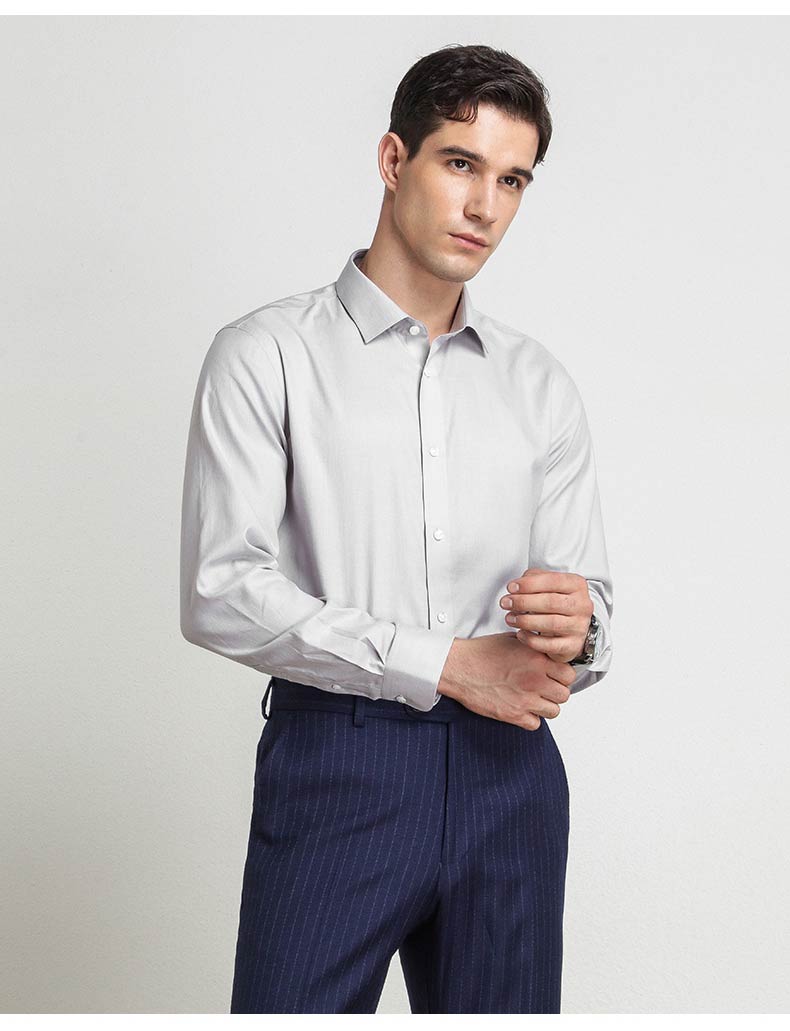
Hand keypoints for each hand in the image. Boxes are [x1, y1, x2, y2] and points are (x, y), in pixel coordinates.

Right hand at [437, 633, 576, 730]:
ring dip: (545, 706)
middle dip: (555, 692)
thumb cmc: (481, 653)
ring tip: (533, 700)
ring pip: (554, 711)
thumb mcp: (513, 640)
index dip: (562, 676)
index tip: (555, 676)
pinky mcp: (514, 715)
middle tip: (544, 689)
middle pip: (564, 695)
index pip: (569, 674)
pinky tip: (522, 709)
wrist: (459, 667)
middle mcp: (535, 680)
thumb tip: (546, 650)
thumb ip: (534, 647)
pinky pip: (535, 724)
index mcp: (537, 660)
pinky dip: (530, 719)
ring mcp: (525, 699)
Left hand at [499, 568, 592, 663]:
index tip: (511, 587)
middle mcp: (582, 606)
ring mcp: (579, 627)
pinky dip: (532, 640)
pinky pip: (550, 645)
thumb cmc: (557, 603)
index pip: (553, 581)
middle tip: (505, 603)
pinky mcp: (572, 646)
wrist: (572, 628)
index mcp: (577, 586)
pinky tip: (520, 634)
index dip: (529, 584)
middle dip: (523, 602)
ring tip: (509, 618)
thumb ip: (535, 578)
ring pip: (551, 624)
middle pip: (551, 602)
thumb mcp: (549, 585)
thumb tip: (519, 583)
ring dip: (525, 621)